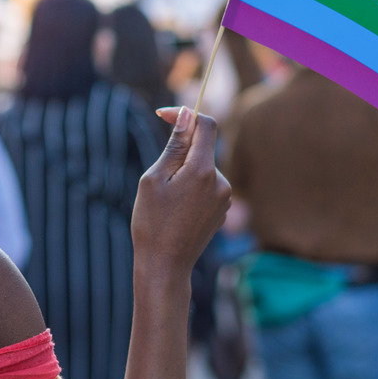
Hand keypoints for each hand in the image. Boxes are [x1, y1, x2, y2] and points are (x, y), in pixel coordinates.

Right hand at [134, 108, 231, 278]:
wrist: (165, 265)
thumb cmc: (152, 222)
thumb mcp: (154, 179)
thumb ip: (174, 146)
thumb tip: (187, 115)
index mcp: (202, 171)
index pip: (205, 124)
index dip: (185, 114)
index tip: (164, 115)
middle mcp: (221, 182)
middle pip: (203, 147)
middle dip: (181, 149)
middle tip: (156, 174)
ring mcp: (225, 198)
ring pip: (203, 168)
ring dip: (184, 171)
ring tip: (164, 199)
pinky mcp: (222, 210)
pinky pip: (207, 186)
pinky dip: (191, 187)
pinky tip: (176, 210)